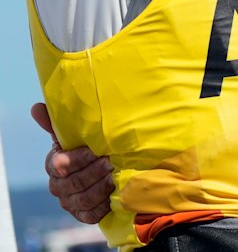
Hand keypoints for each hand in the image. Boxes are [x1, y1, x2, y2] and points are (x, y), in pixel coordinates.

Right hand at [31, 102, 113, 223]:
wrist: (94, 168)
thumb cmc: (81, 146)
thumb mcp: (70, 133)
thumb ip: (55, 122)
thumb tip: (36, 107)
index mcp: (54, 165)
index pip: (63, 165)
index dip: (80, 159)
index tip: (97, 150)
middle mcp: (58, 186)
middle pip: (76, 183)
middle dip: (96, 172)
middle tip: (112, 162)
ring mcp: (69, 202)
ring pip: (85, 199)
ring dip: (102, 188)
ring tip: (116, 176)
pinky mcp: (81, 215)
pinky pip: (91, 215)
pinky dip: (104, 205)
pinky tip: (115, 194)